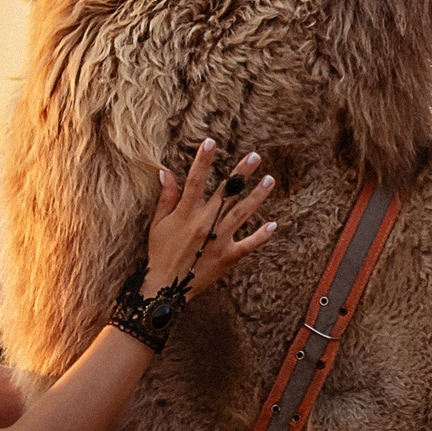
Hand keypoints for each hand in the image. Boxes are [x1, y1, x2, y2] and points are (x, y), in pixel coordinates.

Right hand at [145, 139, 276, 298]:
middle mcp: (205, 223)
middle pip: (226, 193)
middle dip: (241, 174)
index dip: (203, 160)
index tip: (211, 142)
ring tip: (269, 180)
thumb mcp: (158, 224)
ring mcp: (218, 240)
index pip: (195, 180)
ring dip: (257, 196)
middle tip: (255, 156)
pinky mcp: (227, 257)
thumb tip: (165, 172)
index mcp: (186, 213)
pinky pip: (248, 245)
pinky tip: (273, 225)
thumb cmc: (159, 253)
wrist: (166, 289)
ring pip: (242, 213)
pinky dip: (261, 236)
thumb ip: (165, 198)